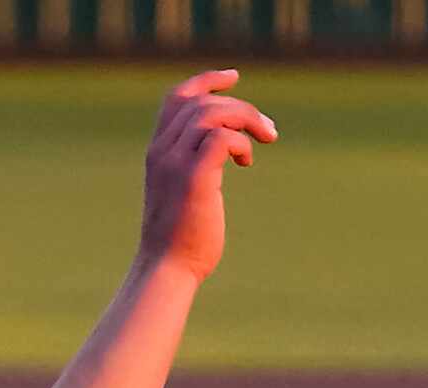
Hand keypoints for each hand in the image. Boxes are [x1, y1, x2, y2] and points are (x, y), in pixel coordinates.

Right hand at [139, 70, 276, 283]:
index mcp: (158, 151)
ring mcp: (176, 162)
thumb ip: (197, 168)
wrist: (166, 269)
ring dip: (247, 120)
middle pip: (202, 102)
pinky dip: (241, 143)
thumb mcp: (184, 194)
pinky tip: (246, 163)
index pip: (177, 98)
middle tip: (269, 130)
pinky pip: (223, 138)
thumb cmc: (180, 242)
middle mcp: (163, 150)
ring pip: (213, 115)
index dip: (206, 81)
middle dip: (241, 107)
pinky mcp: (194, 178)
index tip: (234, 78)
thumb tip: (226, 156)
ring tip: (266, 139)